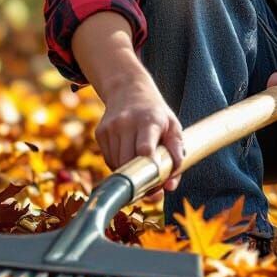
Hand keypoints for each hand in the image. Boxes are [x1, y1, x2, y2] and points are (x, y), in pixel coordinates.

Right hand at [94, 73, 184, 202]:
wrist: (129, 90)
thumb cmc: (156, 113)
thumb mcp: (173, 126)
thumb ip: (176, 154)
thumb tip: (170, 185)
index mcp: (148, 120)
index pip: (144, 149)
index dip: (149, 169)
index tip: (156, 182)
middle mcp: (126, 123)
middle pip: (129, 163)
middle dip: (141, 180)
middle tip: (154, 186)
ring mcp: (110, 128)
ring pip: (117, 166)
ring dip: (130, 174)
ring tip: (143, 168)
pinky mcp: (100, 133)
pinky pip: (109, 160)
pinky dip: (120, 166)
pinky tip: (129, 156)